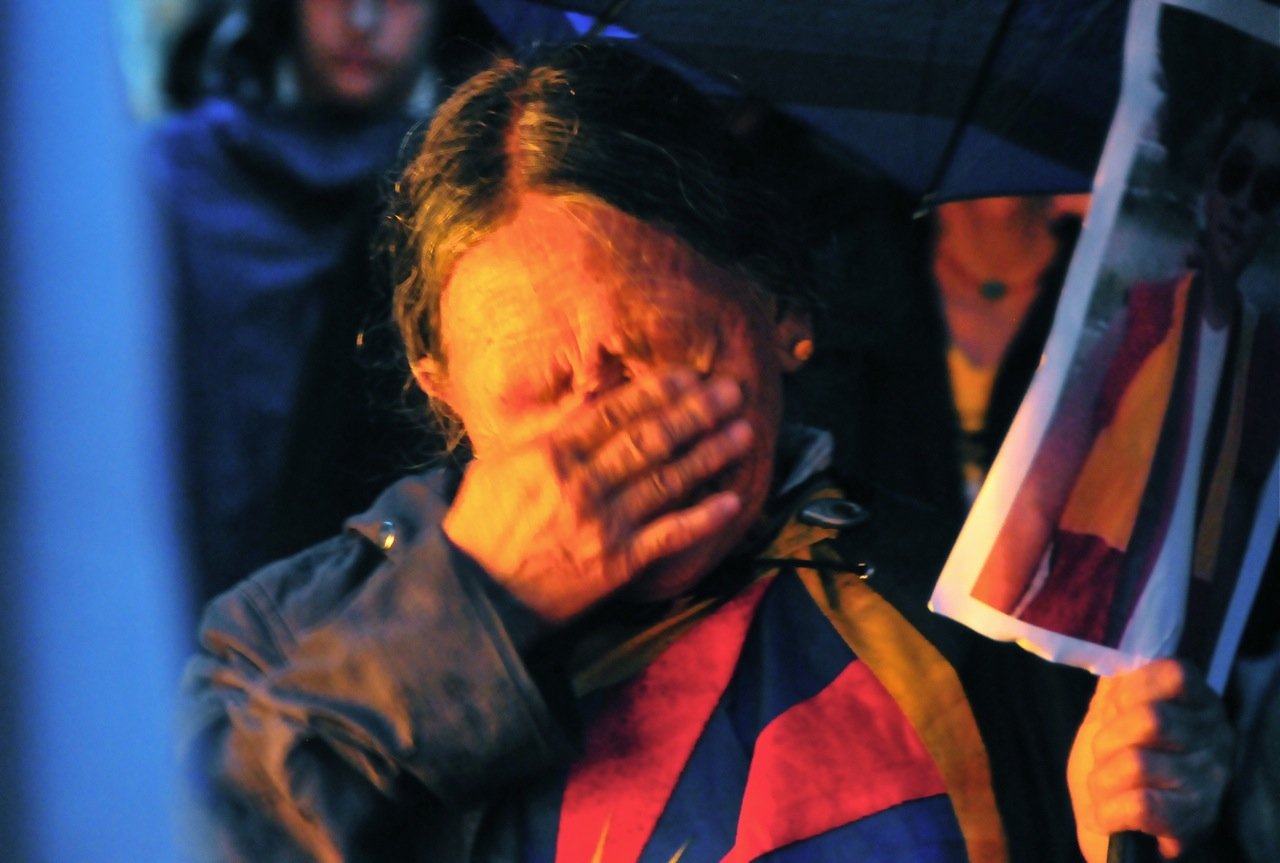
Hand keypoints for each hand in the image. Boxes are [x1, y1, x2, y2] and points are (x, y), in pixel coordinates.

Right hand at [443, 368, 753, 623]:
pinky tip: (731, 500)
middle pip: (651, 439)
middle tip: (732, 391)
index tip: (689, 375)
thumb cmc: (482, 525)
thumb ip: (546, 433)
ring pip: (668, 480)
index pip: (616, 412)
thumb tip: (588, 403)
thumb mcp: (499, 464)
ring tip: (744, 432)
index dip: (658, 391)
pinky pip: (669, 536)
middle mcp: (583, 482)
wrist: (475, 595)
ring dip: (710, 454)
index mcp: (552, 452)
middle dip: (696, 412)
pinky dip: (702, 518)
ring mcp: (604, 523)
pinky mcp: (617, 563)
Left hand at [1067, 659, 1232, 861]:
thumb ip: (1117, 685)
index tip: (1113, 710)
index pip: (1175, 674)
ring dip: (1102, 779)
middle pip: (1148, 718)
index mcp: (1200, 705)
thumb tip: (1114, 657)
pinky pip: (1140, 805)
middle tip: (1105, 757)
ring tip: (1105, 789)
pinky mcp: (1192, 823)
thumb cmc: (1115, 764)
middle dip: (1106, 739)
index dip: (1130, 688)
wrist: (1112, 829)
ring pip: (1137, 762)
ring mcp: (1209, 784)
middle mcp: (1216, 741)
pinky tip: (1108, 815)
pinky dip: (1108, 811)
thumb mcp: (1112, 716)